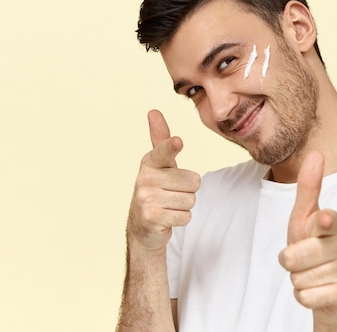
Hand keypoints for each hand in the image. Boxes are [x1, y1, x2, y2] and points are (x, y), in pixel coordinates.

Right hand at [127, 110, 199, 251]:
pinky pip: (186, 216)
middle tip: (172, 193)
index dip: (171, 147)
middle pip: (194, 181)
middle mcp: (145, 178)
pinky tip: (167, 218)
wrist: (143, 225)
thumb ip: (161, 139)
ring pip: (191, 200)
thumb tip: (153, 111)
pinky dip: (181, 219)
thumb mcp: (160, 164)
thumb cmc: (158, 188)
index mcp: (150, 162)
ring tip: (169, 205)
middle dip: (188, 190)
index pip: (164, 151)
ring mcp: (146, 198)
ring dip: (184, 205)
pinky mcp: (151, 217)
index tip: (177, 141)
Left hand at [278, 151, 336, 328]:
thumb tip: (316, 153)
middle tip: (301, 258)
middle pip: (296, 256)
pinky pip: (306, 297)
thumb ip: (309, 188)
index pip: (330, 221)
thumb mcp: (305, 217)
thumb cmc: (314, 247)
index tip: (322, 218)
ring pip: (299, 277)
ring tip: (311, 274)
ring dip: (298, 279)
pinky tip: (317, 290)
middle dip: (290, 261)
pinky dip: (304, 296)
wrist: (332, 288)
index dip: (324, 222)